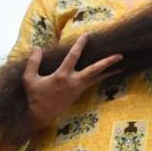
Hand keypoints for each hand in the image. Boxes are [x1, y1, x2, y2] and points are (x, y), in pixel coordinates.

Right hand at [0, 34, 121, 150]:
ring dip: (109, 70)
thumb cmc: (34, 96)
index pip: (73, 57)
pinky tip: (107, 73)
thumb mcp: (29, 79)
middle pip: (95, 70)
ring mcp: (78, 88)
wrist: (40, 115)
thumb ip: (33, 62)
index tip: (87, 35)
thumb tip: (37, 47)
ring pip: (97, 77)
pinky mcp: (79, 93)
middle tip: (120, 55)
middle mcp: (74, 82)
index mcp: (62, 76)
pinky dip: (101, 77)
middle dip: (107, 62)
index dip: (80, 45)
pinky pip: (93, 82)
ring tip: (121, 64)